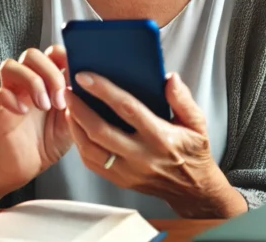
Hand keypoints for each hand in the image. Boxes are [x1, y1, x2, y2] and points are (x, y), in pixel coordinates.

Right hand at [0, 45, 72, 189]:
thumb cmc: (51, 140)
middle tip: (59, 100)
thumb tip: (90, 82)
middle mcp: (26, 81)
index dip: (63, 57)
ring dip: (31, 82)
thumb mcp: (73, 118)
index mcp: (47, 78)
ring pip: (9, 65)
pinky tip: (22, 111)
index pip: (52, 51)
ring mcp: (9, 92)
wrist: (29, 166)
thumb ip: (79, 99)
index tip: (74, 76)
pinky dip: (8, 98)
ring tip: (43, 105)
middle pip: (31, 54)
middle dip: (49, 73)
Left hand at [64, 71, 246, 217]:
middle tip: (68, 91)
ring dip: (75, 126)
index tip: (86, 76)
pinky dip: (80, 144)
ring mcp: (129, 171)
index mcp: (161, 137)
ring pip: (91, 149)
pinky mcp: (120, 181)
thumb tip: (168, 78)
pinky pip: (92, 163)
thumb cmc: (192, 151)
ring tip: (69, 107)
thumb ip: (182, 99)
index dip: (104, 91)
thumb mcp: (197, 122)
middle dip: (79, 109)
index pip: (128, 109)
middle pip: (101, 131)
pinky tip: (77, 128)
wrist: (192, 189)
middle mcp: (142, 156)